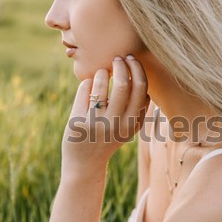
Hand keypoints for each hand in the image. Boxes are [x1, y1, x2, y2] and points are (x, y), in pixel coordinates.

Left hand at [61, 55, 149, 176]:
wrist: (85, 164)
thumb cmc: (108, 139)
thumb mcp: (128, 128)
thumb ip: (137, 108)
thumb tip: (139, 77)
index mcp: (133, 123)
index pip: (142, 89)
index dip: (138, 70)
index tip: (132, 60)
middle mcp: (118, 124)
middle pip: (124, 83)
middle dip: (122, 64)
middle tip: (118, 57)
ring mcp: (98, 123)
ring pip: (102, 84)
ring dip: (102, 72)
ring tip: (101, 71)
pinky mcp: (79, 122)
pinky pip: (85, 90)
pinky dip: (87, 81)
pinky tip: (88, 83)